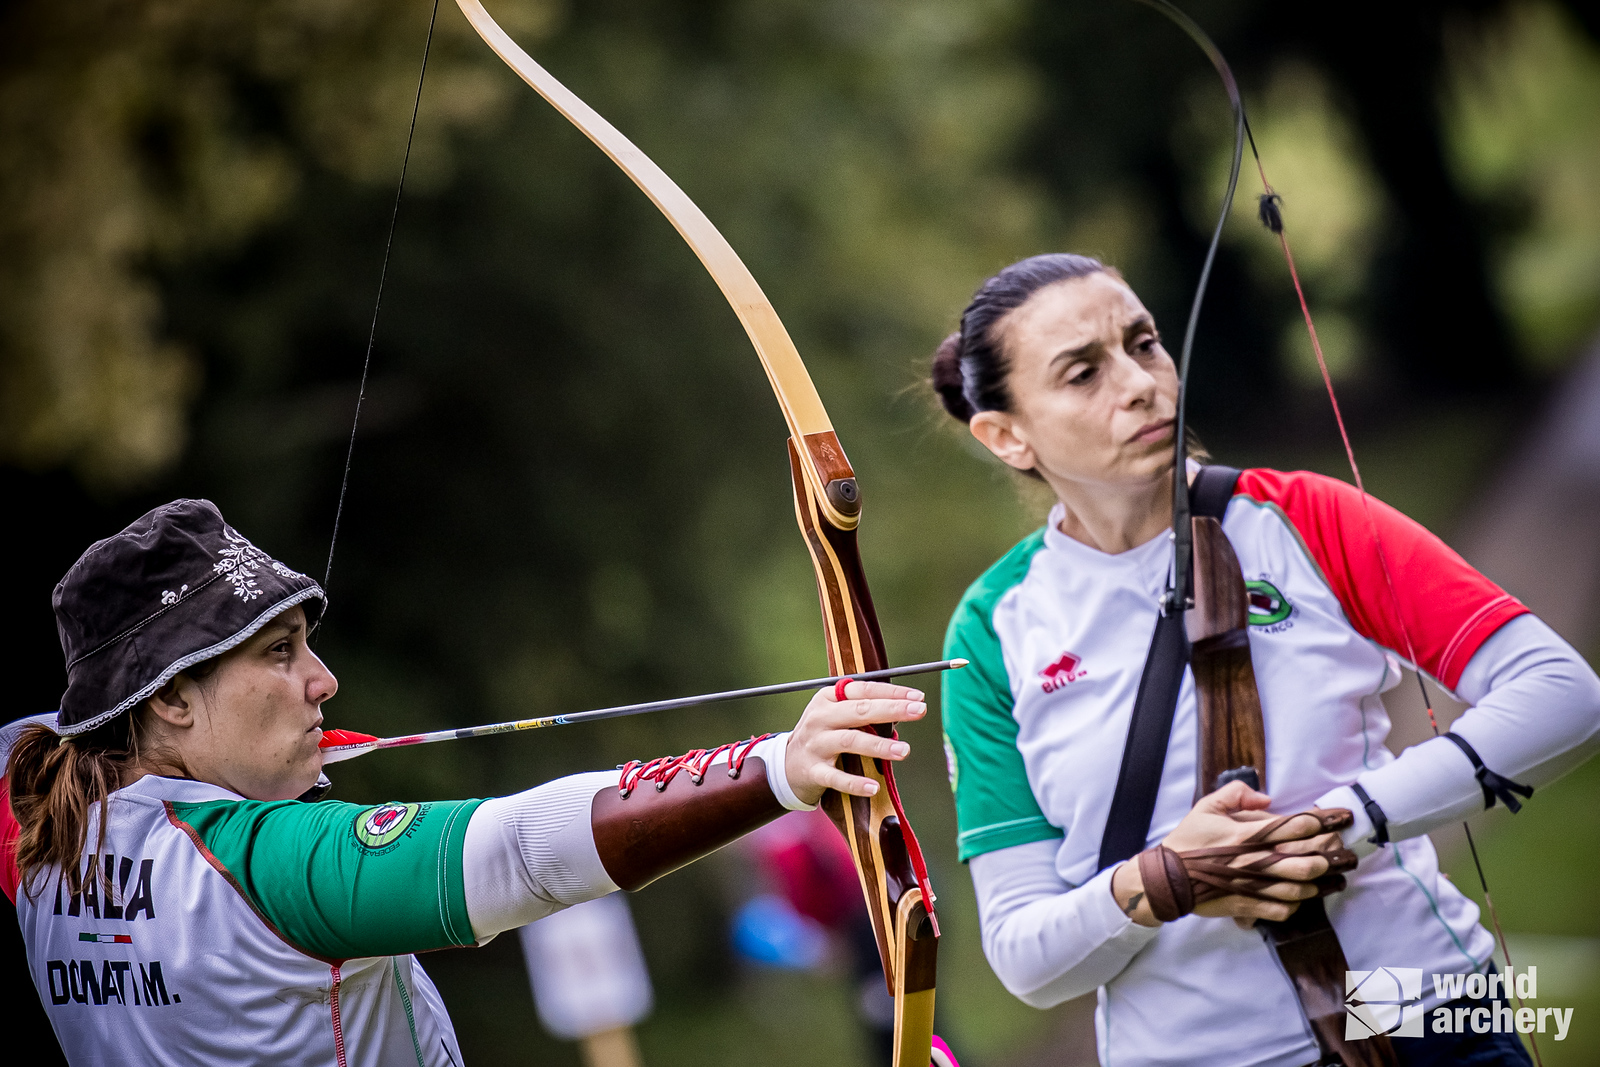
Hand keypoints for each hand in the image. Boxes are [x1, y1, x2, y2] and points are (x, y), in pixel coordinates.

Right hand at [784, 680, 926, 805]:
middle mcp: (820, 718)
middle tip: (920, 711)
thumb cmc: (823, 735)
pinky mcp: (813, 771)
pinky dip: (855, 783)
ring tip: (904, 750)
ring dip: (879, 746)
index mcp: (828, 698)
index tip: (918, 697)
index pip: (863, 690)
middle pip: (859, 711)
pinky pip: (836, 778)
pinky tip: (874, 787)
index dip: (891, 692)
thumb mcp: (837, 716)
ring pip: (850, 741)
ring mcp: (816, 744)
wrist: (786, 766)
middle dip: (891, 710)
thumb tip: (904, 711)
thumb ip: (865, 712)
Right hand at [1111, 780, 1349, 927]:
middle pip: (1305, 859)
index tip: (1340, 818)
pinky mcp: (1246, 906)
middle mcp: (1253, 860)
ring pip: (1299, 887)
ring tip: (1335, 878)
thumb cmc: (1187, 841)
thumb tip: (1266, 797)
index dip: (1321, 821)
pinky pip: (1281, 909)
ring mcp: (1252, 886)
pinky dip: (1296, 905)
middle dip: (1331, 855)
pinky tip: (1302, 898)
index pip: (1293, 825)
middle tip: (1346, 853)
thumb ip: (1236, 794)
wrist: (1167, 878)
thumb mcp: (1206, 807)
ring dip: (1320, 883)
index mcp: (1246, 834)